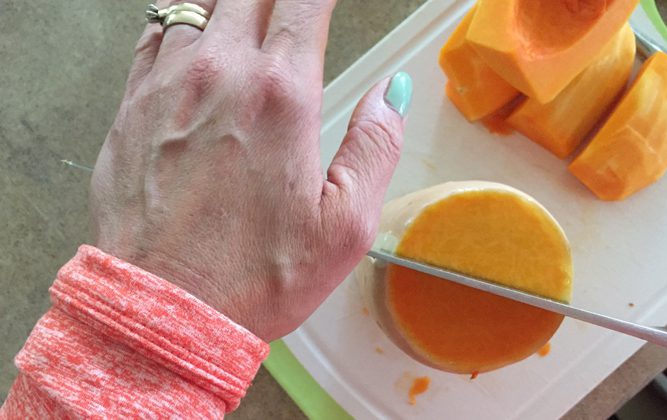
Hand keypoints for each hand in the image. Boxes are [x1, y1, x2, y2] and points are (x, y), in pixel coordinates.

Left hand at [90, 0, 411, 340]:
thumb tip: (392, 92)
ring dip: (231, 1)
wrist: (165, 310)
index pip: (306, 0)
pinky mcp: (130, 108)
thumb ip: (376, 147)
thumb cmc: (256, 276)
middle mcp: (221, 75)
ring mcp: (168, 86)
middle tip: (294, 9)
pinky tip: (196, 32)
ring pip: (198, 1)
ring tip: (249, 13)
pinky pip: (154, 35)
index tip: (328, 2)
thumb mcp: (345, 226)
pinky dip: (180, 20)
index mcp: (282, 97)